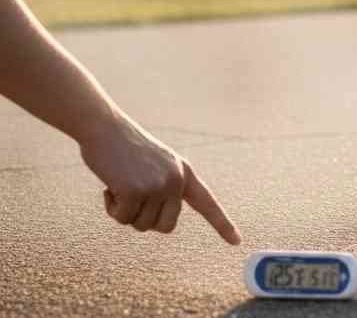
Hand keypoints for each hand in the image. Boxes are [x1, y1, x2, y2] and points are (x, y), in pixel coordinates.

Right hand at [79, 117, 241, 243]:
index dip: (222, 224)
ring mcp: (157, 185)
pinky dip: (112, 208)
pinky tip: (109, 187)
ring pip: (141, 225)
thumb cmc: (126, 149)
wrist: (105, 128)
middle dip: (146, 220)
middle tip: (132, 199)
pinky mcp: (135, 190)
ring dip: (125, 212)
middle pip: (166, 226)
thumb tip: (162, 222)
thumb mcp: (156, 165)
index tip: (237, 242)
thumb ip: (166, 188)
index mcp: (184, 173)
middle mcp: (176, 180)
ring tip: (120, 185)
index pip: (207, 203)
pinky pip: (122, 218)